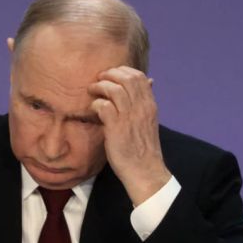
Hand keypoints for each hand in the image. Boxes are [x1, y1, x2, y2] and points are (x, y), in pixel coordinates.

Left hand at [88, 66, 170, 205]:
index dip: (122, 71)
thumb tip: (149, 81)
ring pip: (114, 89)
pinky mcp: (117, 128)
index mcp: (150, 105)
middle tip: (99, 80)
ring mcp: (129, 117)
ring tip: (92, 91)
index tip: (111, 76)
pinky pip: (104, 106)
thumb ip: (144, 102)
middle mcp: (141, 108)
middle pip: (126, 78)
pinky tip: (93, 109)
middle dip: (109, 74)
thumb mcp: (148, 121)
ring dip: (100, 87)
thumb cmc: (142, 148)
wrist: (144, 170)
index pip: (139, 77)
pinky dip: (96, 104)